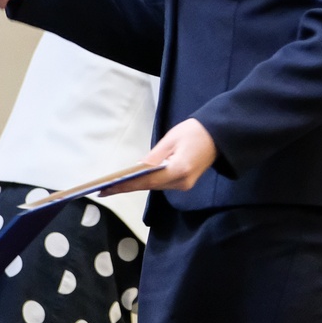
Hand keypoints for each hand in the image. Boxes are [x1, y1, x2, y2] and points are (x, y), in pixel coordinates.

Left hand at [101, 118, 216, 193]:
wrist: (218, 136)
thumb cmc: (194, 132)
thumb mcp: (171, 139)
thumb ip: (153, 156)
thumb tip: (137, 168)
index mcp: (179, 169)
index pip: (147, 180)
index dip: (126, 185)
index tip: (108, 189)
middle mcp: (181, 182)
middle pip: (150, 186)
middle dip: (127, 187)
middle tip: (104, 190)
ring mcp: (184, 185)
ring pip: (155, 187)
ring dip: (135, 186)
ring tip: (114, 187)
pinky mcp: (184, 183)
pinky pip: (161, 184)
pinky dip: (146, 183)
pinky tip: (132, 182)